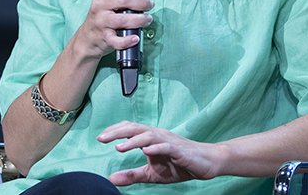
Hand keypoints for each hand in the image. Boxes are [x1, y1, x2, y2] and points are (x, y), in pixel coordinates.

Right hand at [75, 0, 152, 58]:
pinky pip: (116, 40)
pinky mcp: (103, 36)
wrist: (87, 36)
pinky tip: (135, 38)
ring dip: (140, 19)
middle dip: (142, 2)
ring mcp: (101, 20)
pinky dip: (127, 41)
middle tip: (149, 5)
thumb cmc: (103, 15)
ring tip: (147, 19)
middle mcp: (99, 4)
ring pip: (122, 19)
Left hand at [98, 121, 227, 185]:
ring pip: (148, 135)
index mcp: (151, 138)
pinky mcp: (179, 150)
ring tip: (118, 147)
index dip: (114, 131)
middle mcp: (158, 135)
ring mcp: (169, 141)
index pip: (130, 129)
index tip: (99, 137)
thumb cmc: (180, 165)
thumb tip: (111, 179)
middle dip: (117, 132)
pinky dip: (155, 147)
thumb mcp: (152, 174)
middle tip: (101, 138)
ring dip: (133, 140)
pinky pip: (166, 146)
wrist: (208, 163)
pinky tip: (146, 151)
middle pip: (135, 128)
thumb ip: (132, 175)